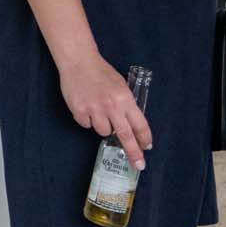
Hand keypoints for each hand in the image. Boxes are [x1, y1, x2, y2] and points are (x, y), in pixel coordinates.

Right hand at [56, 51, 152, 167]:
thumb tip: (130, 124)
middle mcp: (111, 106)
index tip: (147, 147)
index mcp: (125, 99)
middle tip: (139, 164)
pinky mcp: (79, 111)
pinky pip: (86, 125)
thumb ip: (125, 104)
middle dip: (133, 152)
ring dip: (103, 126)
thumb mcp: (120, 86)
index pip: (139, 124)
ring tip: (98, 110)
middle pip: (125, 135)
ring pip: (103, 131)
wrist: (78, 61)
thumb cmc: (101, 72)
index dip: (144, 138)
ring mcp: (94, 109)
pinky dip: (87, 119)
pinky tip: (85, 106)